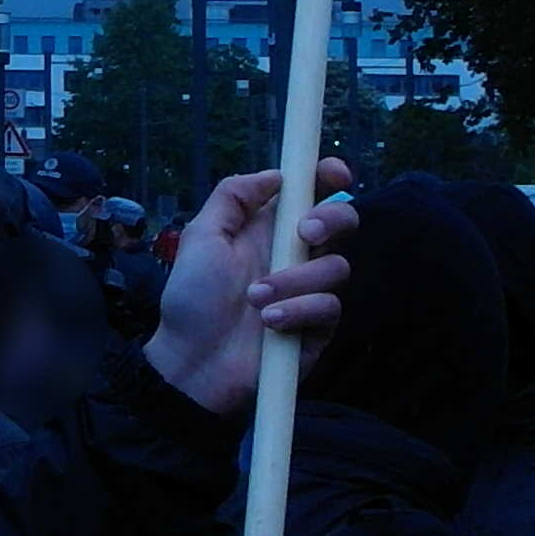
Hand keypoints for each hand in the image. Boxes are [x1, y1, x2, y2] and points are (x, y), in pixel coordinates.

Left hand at [144, 163, 353, 417]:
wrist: (193, 362)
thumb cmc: (191, 299)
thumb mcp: (201, 237)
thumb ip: (233, 196)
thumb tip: (276, 175)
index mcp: (269, 229)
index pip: (311, 194)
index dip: (329, 177)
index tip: (335, 172)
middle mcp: (295, 256)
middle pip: (342, 224)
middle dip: (332, 219)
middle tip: (304, 231)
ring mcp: (310, 292)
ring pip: (336, 268)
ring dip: (295, 280)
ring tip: (255, 298)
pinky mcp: (318, 328)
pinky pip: (329, 308)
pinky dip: (299, 310)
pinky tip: (269, 323)